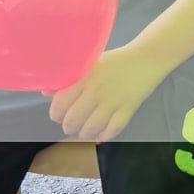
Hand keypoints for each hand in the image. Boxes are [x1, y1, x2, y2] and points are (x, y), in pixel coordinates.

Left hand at [46, 47, 169, 142]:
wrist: (147, 58)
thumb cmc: (116, 60)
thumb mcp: (90, 64)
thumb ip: (69, 78)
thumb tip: (46, 93)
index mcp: (83, 78)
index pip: (59, 105)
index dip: (56, 114)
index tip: (59, 115)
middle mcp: (95, 92)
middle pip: (72, 121)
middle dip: (69, 127)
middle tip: (71, 124)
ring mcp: (112, 102)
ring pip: (90, 129)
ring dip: (84, 133)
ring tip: (85, 130)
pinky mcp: (128, 109)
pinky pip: (112, 130)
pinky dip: (104, 135)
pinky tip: (101, 132)